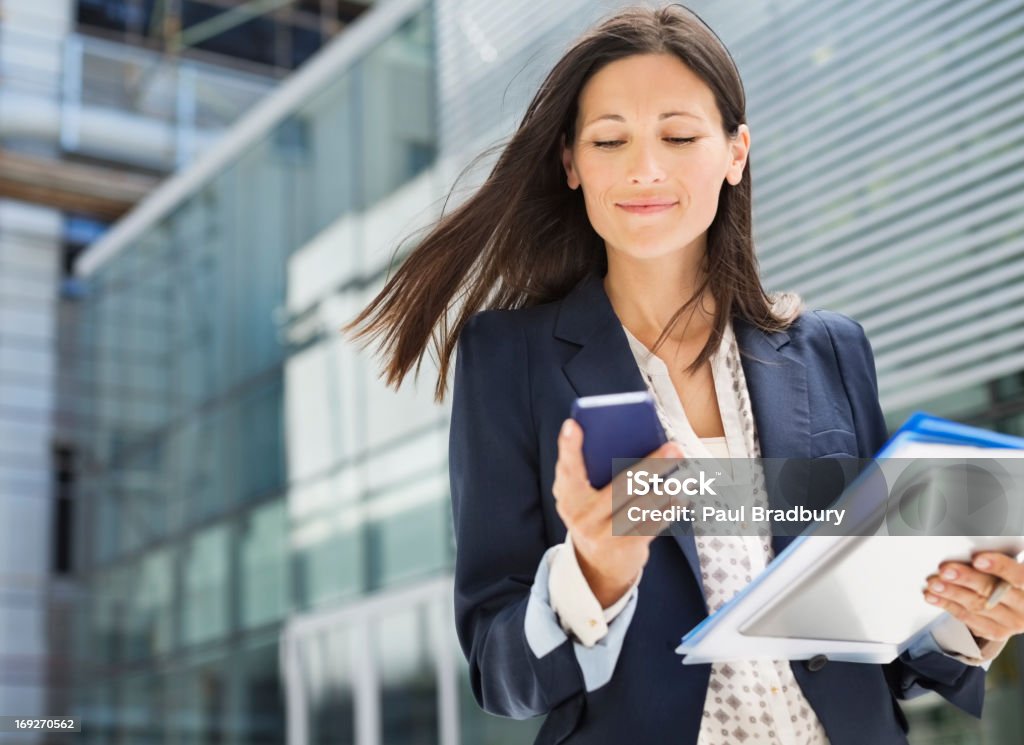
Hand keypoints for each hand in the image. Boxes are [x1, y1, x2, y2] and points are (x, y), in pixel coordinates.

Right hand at [552, 418, 683, 606]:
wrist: (597, 564)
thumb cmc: (594, 514)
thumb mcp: (583, 496)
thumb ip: (592, 472)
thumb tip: (631, 441)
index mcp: (568, 496)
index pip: (568, 468)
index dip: (568, 447)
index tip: (574, 425)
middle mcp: (581, 515)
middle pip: (621, 486)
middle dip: (652, 465)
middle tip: (674, 447)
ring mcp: (603, 534)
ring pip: (642, 506)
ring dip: (668, 488)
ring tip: (686, 474)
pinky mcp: (625, 548)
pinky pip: (652, 525)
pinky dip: (669, 509)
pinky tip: (681, 497)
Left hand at [923, 552, 1023, 651]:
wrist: (1020, 606)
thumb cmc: (1010, 578)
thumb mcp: (1012, 567)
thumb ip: (997, 562)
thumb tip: (966, 550)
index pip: (1019, 576)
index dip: (1000, 567)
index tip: (978, 560)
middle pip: (993, 592)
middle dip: (966, 579)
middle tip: (945, 571)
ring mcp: (1011, 622)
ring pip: (977, 606)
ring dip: (951, 593)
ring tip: (934, 583)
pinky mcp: (996, 631)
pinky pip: (969, 619)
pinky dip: (948, 605)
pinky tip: (934, 597)